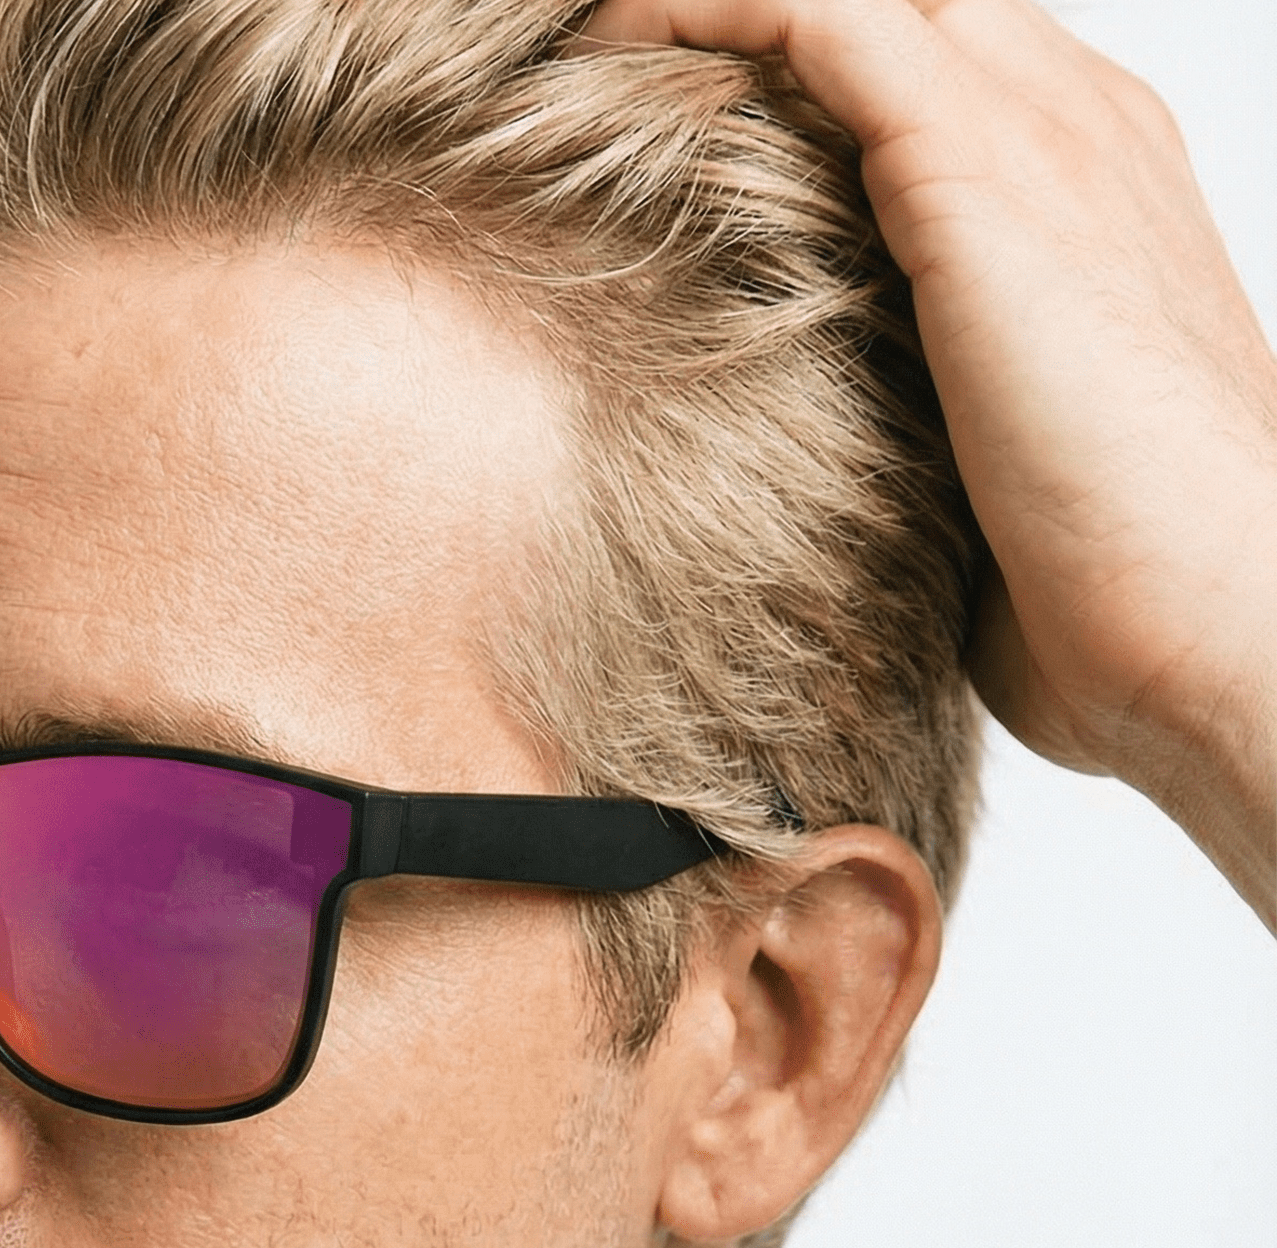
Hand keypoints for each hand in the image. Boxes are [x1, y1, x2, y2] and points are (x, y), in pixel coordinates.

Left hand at [579, 0, 1276, 928]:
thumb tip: (831, 488)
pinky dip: (712, 13)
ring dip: (717, 6)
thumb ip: (924, 430)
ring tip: (594, 30)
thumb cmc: (1116, 593)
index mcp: (1090, 196)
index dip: (801, 74)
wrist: (1220, 623)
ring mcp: (1040, 138)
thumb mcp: (996, 482)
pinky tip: (611, 36)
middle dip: (760, 20)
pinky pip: (822, 20)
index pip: (932, 71)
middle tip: (612, 54)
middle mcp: (1077, 133)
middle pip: (902, 5)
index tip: (669, 112)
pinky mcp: (979, 170)